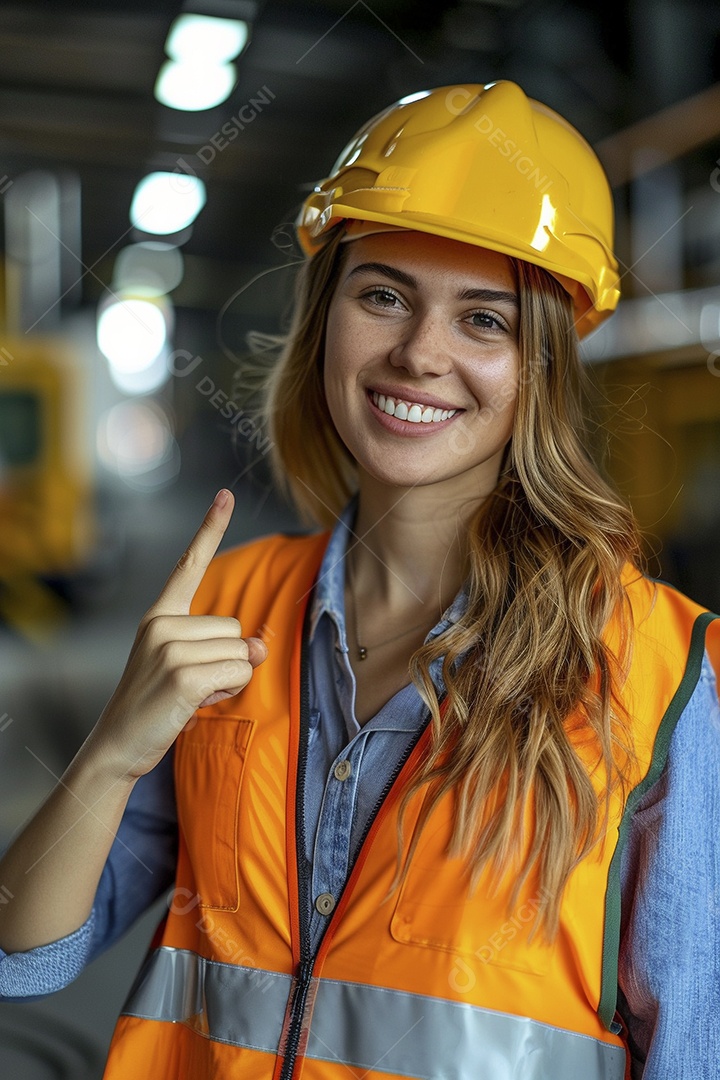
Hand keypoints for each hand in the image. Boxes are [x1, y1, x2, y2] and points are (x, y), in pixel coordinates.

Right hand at [92, 489, 266, 779]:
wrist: (117, 746)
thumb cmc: (156, 706)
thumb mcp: (191, 670)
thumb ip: (226, 650)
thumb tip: (261, 647)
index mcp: (159, 616)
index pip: (189, 565)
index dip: (209, 529)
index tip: (225, 494)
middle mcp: (160, 624)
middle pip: (235, 629)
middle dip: (227, 662)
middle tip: (191, 686)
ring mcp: (168, 647)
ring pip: (241, 653)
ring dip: (228, 681)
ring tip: (190, 697)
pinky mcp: (182, 673)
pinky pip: (238, 673)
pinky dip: (227, 693)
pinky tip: (195, 705)